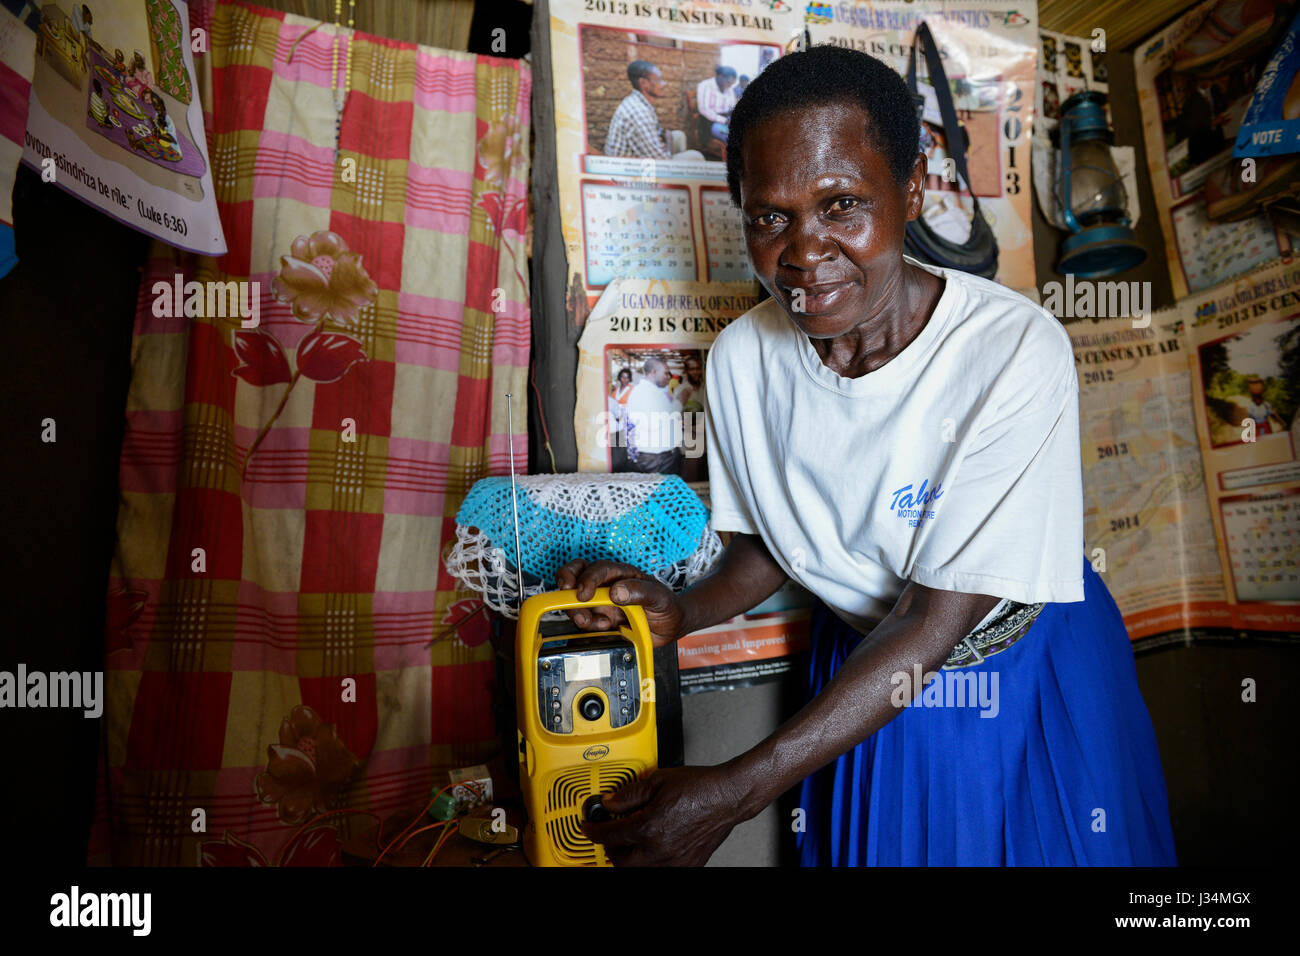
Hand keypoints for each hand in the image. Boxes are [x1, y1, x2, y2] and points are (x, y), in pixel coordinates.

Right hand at [555, 559, 685, 646]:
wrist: (671, 626)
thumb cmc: (667, 605)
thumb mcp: (659, 597)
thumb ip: (640, 591)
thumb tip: (616, 591)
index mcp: (621, 574)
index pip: (597, 569)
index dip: (587, 579)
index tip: (584, 594)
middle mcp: (606, 586)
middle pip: (575, 575)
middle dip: (567, 587)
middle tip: (575, 605)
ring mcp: (601, 603)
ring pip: (575, 600)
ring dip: (578, 613)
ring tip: (599, 624)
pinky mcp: (599, 619)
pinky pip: (583, 620)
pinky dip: (586, 627)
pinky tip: (604, 630)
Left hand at [581, 766, 743, 865]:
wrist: (728, 797)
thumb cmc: (700, 787)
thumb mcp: (658, 781)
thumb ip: (630, 794)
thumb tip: (610, 802)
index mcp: (650, 827)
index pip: (610, 835)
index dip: (594, 831)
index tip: (589, 827)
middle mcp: (660, 849)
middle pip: (621, 860)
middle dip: (610, 849)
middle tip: (608, 836)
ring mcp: (675, 860)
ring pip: (639, 870)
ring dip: (629, 858)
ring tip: (629, 843)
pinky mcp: (688, 865)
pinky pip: (661, 870)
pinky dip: (650, 862)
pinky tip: (651, 848)